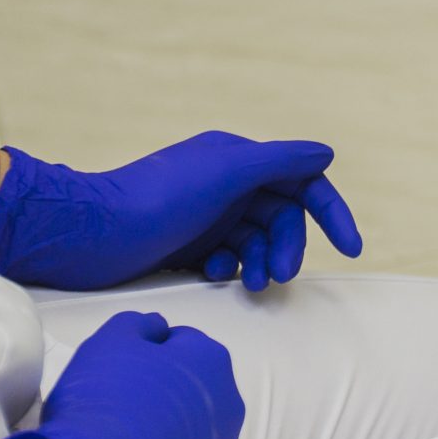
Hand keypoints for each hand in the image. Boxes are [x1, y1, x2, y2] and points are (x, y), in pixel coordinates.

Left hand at [0, 131, 363, 292]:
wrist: (86, 236)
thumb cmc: (155, 201)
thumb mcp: (225, 173)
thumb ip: (279, 161)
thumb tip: (326, 152)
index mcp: (238, 158)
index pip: (303, 180)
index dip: (332, 211)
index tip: (352, 248)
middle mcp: (225, 181)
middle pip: (283, 216)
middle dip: (288, 247)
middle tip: (278, 278)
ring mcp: (205, 212)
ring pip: (257, 239)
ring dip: (262, 262)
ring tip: (251, 286)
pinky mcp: (186, 242)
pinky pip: (228, 255)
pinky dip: (231, 268)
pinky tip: (214, 275)